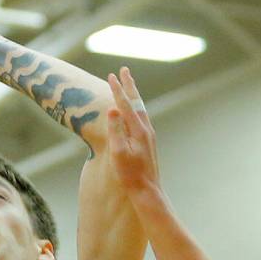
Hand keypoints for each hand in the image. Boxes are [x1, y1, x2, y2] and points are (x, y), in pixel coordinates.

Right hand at [106, 67, 160, 193]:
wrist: (147, 190)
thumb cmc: (130, 175)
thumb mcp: (119, 153)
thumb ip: (116, 131)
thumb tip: (112, 110)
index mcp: (138, 130)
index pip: (125, 105)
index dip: (117, 90)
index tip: (111, 75)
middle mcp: (146, 129)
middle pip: (137, 102)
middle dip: (129, 85)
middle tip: (125, 70)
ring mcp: (149, 135)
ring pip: (141, 109)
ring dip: (134, 95)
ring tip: (130, 85)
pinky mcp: (149, 142)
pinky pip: (142, 118)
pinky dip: (137, 108)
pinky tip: (136, 111)